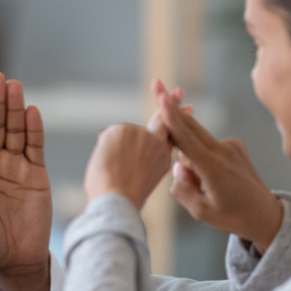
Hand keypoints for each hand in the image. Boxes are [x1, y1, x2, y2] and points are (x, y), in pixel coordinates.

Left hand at [83, 81, 187, 208]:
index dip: (176, 120)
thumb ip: (136, 158)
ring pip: (123, 135)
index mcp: (163, 159)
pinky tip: (106, 163)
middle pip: (161, 119)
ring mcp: (141, 135)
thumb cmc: (123, 198)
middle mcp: (157, 143)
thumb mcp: (139, 179)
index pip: (171, 135)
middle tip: (179, 90)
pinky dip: (103, 150)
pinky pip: (108, 136)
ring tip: (112, 170)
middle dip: (170, 103)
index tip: (186, 106)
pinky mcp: (123, 129)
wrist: (118, 200)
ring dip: (114, 150)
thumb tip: (113, 141)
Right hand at [155, 82, 282, 253]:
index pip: (186, 138)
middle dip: (172, 109)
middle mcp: (223, 151)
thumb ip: (181, 188)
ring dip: (187, 150)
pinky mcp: (236, 146)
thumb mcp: (200, 212)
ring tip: (204, 185)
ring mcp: (232, 146)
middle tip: (157, 84)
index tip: (163, 97)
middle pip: (189, 126)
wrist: (267, 216)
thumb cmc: (232, 217)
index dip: (171, 117)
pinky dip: (200, 155)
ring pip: (196, 138)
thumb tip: (177, 165)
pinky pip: (207, 145)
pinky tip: (213, 179)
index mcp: (213, 168)